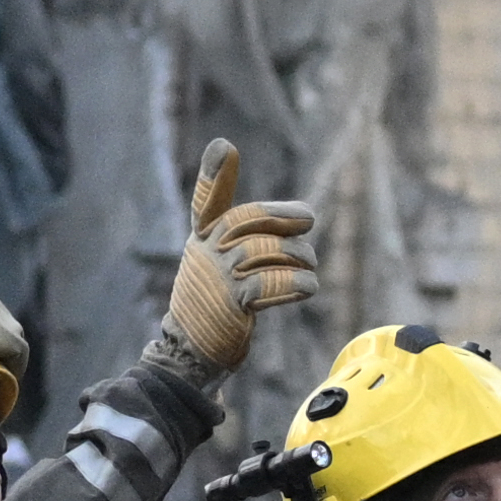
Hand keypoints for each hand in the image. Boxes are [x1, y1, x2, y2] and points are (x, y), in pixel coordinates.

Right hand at [153, 137, 323, 379]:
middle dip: (285, 216)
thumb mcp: (219, 266)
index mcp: (202, 239)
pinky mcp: (231, 303)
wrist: (192, 353)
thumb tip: (304, 215)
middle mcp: (206, 252)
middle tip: (308, 220)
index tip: (224, 147)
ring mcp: (217, 277)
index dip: (214, 175)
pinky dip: (297, 283)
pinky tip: (306, 286)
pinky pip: (272, 282)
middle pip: (250, 220)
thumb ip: (249, 238)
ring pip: (268, 251)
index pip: (206, 201)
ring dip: (298, 257)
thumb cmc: (215, 305)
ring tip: (308, 266)